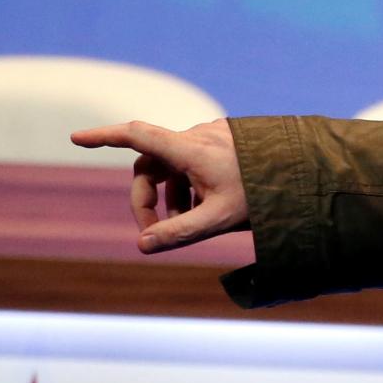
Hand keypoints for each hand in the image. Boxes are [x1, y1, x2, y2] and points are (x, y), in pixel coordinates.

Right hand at [70, 118, 248, 253]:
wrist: (307, 176)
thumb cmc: (264, 197)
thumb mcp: (219, 219)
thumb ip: (180, 233)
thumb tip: (143, 246)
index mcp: (190, 148)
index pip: (136, 136)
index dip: (104, 137)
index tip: (76, 139)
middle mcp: (197, 136)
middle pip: (151, 164)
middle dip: (147, 199)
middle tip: (153, 234)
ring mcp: (212, 136)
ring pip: (172, 165)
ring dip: (170, 195)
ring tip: (188, 223)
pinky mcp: (225, 142)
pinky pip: (194, 162)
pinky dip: (190, 185)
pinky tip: (208, 207)